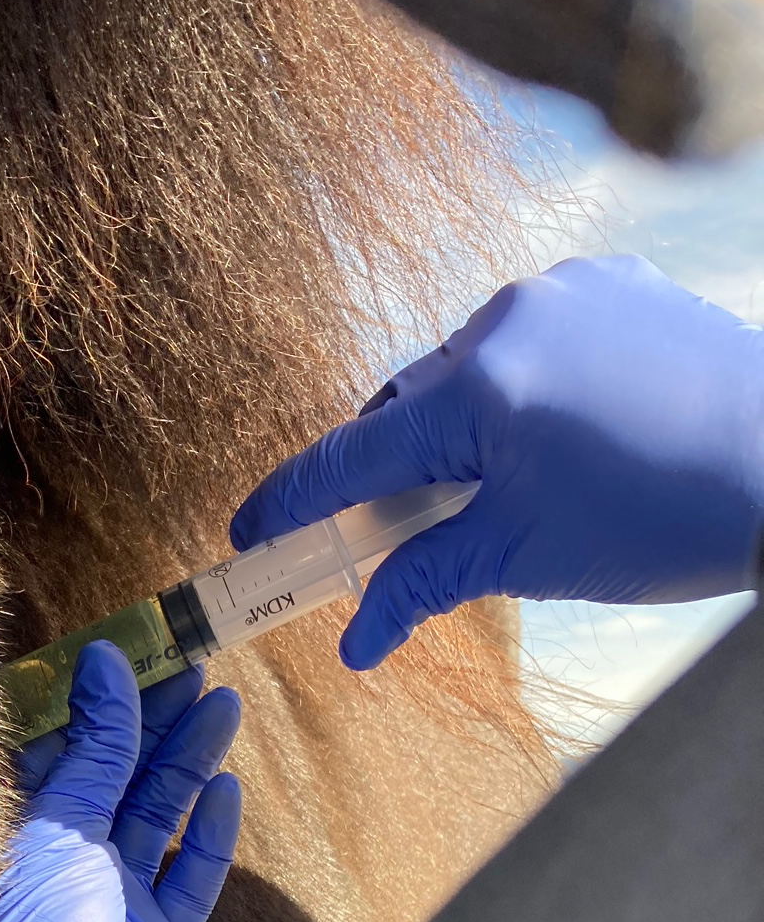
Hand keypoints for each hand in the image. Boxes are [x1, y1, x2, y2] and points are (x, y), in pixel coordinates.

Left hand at [0, 642, 241, 921]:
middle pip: (118, 778)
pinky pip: (188, 877)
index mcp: (20, 836)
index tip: (134, 653)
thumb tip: (104, 663)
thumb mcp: (60, 827)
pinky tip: (227, 788)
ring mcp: (113, 907)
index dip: (98, 705)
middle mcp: (64, 867)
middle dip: (155, 722)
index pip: (63, 754)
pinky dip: (208, 835)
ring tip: (223, 704)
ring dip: (189, 761)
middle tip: (194, 663)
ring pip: (158, 817)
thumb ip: (93, 750)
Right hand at [230, 255, 763, 669]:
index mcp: (480, 389)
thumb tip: (357, 638)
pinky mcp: (616, 283)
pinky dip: (517, 392)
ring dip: (456, 430)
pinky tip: (557, 441)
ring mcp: (567, 289)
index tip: (248, 533)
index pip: (353, 453)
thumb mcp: (529, 559)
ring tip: (496, 491)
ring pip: (465, 370)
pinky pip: (530, 338)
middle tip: (388, 537)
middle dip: (388, 472)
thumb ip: (425, 582)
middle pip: (405, 405)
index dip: (292, 500)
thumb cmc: (672, 519)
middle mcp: (510, 318)